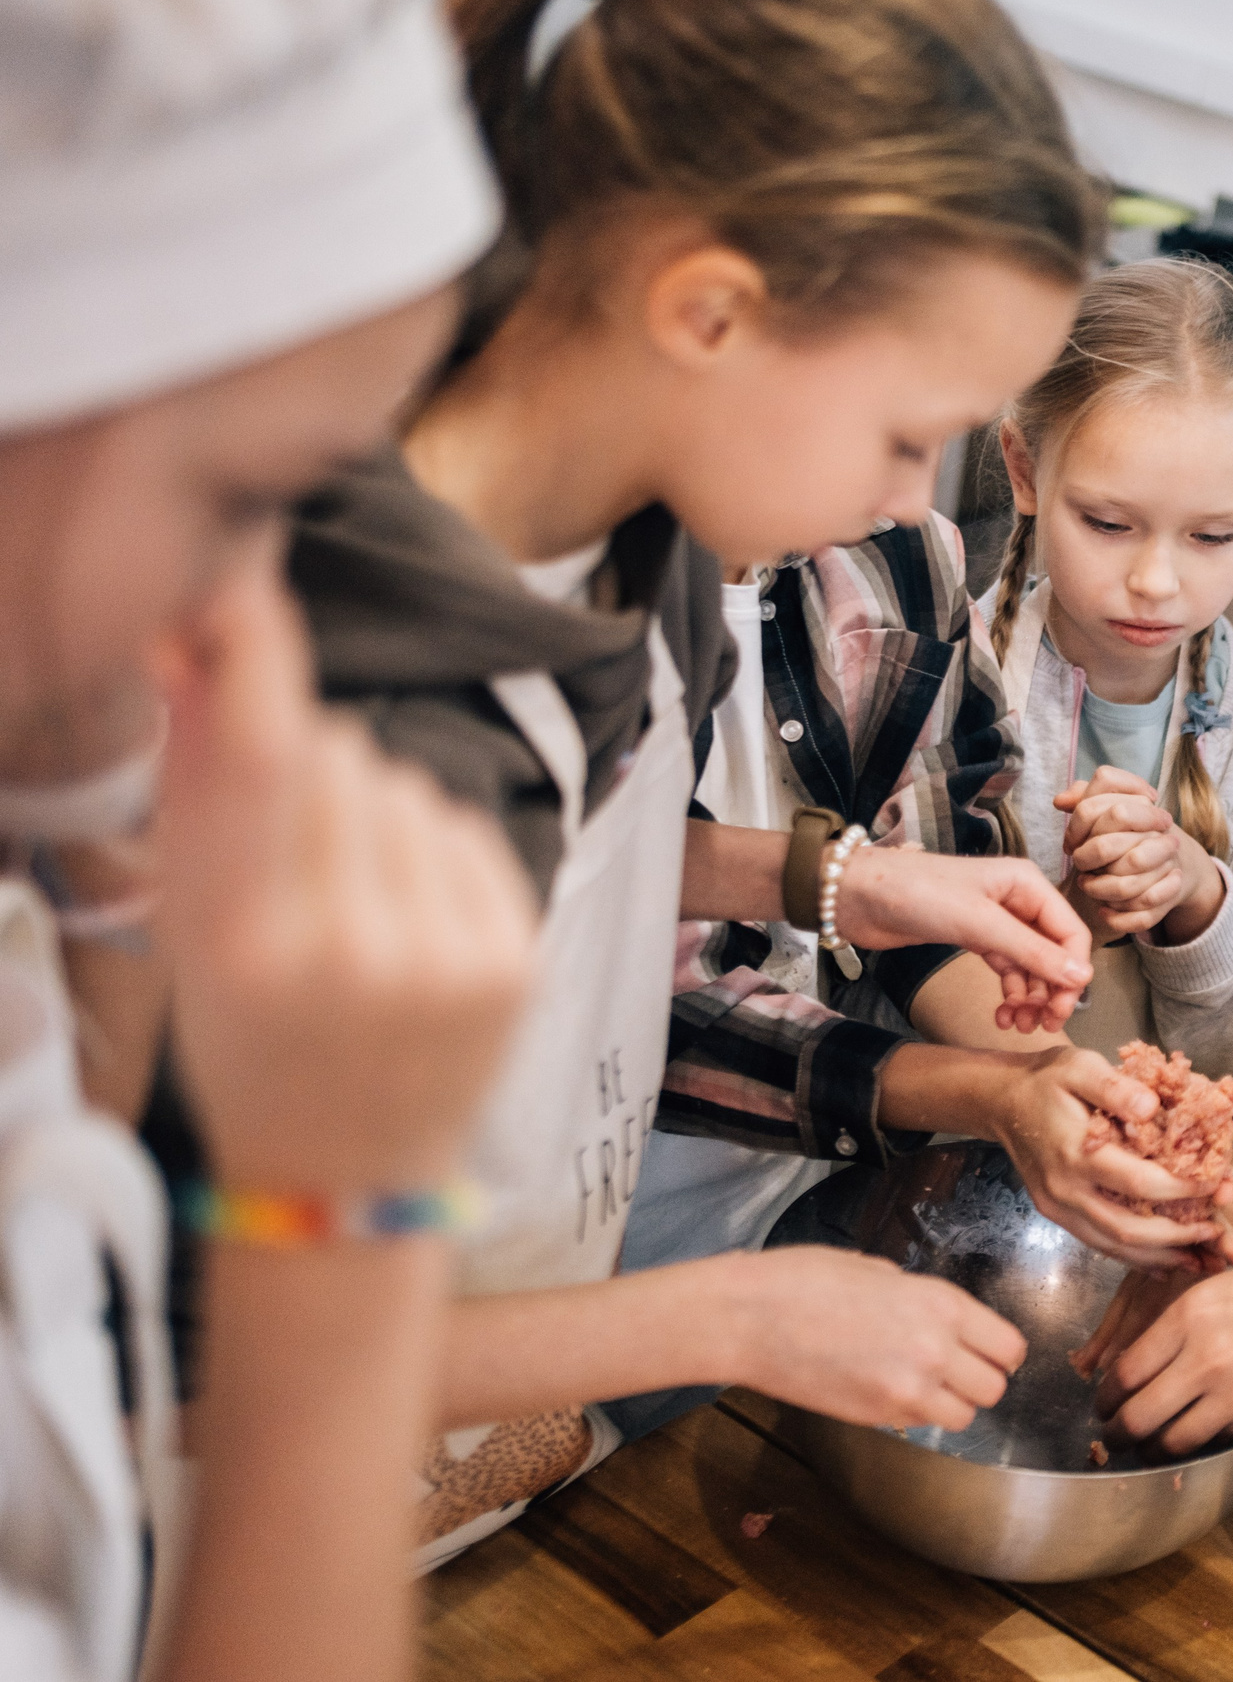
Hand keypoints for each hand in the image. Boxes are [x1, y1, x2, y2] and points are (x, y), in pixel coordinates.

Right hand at [153, 561, 536, 1191]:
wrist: (348, 1172)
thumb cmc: (254, 1041)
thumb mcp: (192, 936)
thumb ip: (196, 796)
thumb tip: (198, 651)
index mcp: (244, 951)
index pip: (258, 764)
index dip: (253, 659)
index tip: (242, 586)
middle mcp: (349, 954)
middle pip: (331, 755)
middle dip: (305, 770)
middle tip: (295, 858)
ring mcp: (444, 959)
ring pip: (401, 783)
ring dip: (373, 813)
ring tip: (354, 901)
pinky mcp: (513, 959)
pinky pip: (462, 826)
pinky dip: (432, 850)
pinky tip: (408, 916)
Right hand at [726, 1246, 1025, 1432]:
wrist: (748, 1318)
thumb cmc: (802, 1280)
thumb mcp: (876, 1269)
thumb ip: (918, 1296)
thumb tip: (934, 1314)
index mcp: (940, 1304)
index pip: (1008, 1346)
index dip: (1001, 1351)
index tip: (990, 1351)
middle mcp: (934, 1350)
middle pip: (994, 1389)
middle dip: (979, 1380)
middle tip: (956, 1369)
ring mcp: (905, 1390)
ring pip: (963, 1417)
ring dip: (950, 1403)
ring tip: (922, 1382)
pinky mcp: (875, 1417)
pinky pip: (918, 1424)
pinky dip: (914, 1414)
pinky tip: (887, 1388)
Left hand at [832, 847, 1091, 1032]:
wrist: (858, 896)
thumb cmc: (919, 895)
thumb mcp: (979, 923)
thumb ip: (1031, 952)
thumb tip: (1081, 978)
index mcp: (1028, 885)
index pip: (1070, 933)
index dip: (1072, 972)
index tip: (1062, 1008)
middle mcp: (1018, 901)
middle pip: (1054, 953)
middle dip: (1051, 990)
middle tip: (1044, 1026)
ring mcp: (997, 922)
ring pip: (1030, 966)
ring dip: (1029, 998)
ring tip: (1017, 1026)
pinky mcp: (975, 939)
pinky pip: (1006, 970)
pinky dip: (1008, 994)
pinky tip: (1001, 1015)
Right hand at [987, 1047, 1232, 1264]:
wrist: (1002, 1101)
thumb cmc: (1047, 1080)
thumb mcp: (1080, 1066)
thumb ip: (1115, 1087)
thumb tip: (1152, 1108)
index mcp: (1076, 1153)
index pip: (1138, 1182)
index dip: (1181, 1189)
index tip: (1216, 1184)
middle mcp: (1066, 1190)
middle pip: (1128, 1229)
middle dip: (1177, 1236)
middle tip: (1216, 1232)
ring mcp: (1059, 1208)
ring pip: (1114, 1246)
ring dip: (1160, 1256)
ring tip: (1200, 1255)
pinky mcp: (1058, 1216)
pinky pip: (1100, 1244)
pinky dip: (1135, 1257)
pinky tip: (1165, 1260)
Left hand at [1053, 768, 1221, 944]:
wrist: (1175, 865)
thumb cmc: (1131, 837)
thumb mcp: (1111, 813)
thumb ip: (1085, 799)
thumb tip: (1059, 800)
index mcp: (1144, 807)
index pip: (1108, 810)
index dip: (1078, 826)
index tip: (1072, 841)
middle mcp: (1160, 835)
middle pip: (1109, 847)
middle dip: (1087, 858)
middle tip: (1080, 864)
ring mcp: (1168, 866)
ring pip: (1126, 885)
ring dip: (1099, 890)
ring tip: (1087, 886)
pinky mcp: (1169, 897)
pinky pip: (1142, 915)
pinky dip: (1118, 917)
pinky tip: (1103, 911)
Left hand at [1095, 1234, 1232, 1454]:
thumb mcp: (1224, 1283)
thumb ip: (1185, 1323)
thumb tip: (1145, 1362)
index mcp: (1190, 1314)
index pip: (1125, 1373)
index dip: (1107, 1398)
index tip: (1105, 1404)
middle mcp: (1207, 1357)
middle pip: (1138, 1417)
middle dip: (1119, 1433)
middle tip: (1116, 1435)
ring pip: (1175, 1440)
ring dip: (1158, 1448)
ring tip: (1153, 1446)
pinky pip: (1221, 1437)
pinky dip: (1207, 1438)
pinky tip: (1205, 1430)